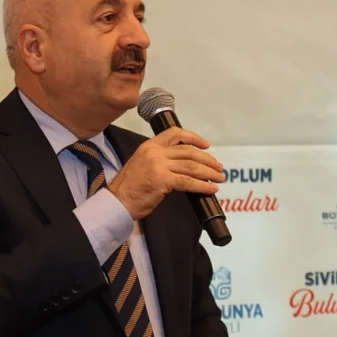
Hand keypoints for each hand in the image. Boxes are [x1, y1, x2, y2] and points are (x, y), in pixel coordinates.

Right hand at [107, 129, 224, 223]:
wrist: (117, 202)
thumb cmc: (129, 187)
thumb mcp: (142, 164)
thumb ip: (160, 160)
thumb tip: (183, 165)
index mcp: (149, 146)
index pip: (175, 134)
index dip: (194, 138)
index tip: (206, 145)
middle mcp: (154, 152)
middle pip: (188, 151)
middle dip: (207, 159)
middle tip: (218, 167)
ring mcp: (158, 165)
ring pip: (191, 166)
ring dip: (209, 173)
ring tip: (219, 178)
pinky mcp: (162, 180)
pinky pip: (188, 182)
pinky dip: (202, 186)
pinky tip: (210, 189)